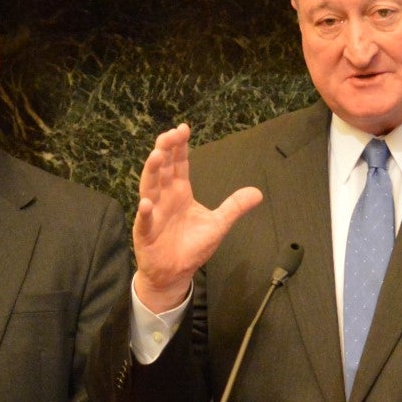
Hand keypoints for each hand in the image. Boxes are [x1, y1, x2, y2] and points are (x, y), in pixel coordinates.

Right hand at [133, 124, 262, 311]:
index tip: (183, 129)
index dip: (180, 147)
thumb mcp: (218, 224)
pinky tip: (146, 203)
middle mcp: (164, 197)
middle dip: (165, 150)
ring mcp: (153, 213)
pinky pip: (144, 220)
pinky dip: (144, 211)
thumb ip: (234, 207)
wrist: (175, 273)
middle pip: (162, 169)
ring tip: (156, 155)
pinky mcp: (146, 232)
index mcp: (180, 192)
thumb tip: (257, 192)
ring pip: (149, 188)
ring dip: (151, 171)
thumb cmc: (191, 247)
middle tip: (169, 134)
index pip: (179, 164)